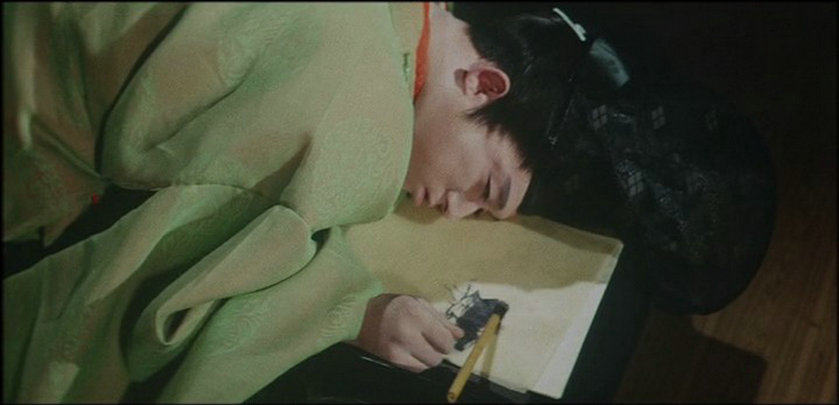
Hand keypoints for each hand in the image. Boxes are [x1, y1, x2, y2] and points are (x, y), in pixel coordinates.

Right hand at [349, 294, 464, 372]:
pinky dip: (418, 362)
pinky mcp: (392, 360)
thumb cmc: (393, 306)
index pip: (445, 341)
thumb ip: (440, 319)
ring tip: (420, 345)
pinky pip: (416, 369)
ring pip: (428, 365)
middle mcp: (408, 334)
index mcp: (416, 315)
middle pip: (438, 356)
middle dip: (439, 350)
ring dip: (429, 357)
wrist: (361, 316)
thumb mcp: (418, 304)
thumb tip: (459, 335)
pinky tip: (411, 351)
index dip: (447, 341)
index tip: (442, 337)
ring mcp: (398, 350)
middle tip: (431, 341)